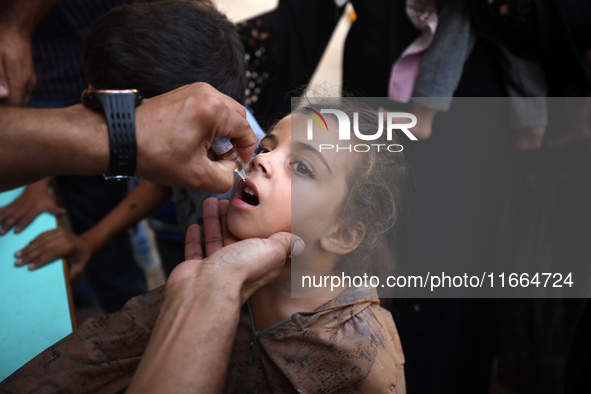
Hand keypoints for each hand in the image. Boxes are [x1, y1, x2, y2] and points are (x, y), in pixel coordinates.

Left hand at [0, 16, 36, 105]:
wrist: (17, 27)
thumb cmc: (2, 40)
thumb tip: (4, 95)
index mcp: (20, 82)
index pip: (13, 107)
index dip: (5, 111)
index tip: (1, 110)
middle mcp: (29, 85)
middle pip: (19, 107)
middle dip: (8, 110)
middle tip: (1, 104)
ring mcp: (31, 82)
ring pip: (22, 102)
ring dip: (10, 104)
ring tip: (1, 100)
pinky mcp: (29, 79)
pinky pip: (23, 95)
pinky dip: (14, 98)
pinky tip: (4, 92)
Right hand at [0, 179, 65, 234]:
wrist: (36, 186)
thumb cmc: (44, 197)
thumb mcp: (51, 203)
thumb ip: (56, 210)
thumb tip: (64, 212)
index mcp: (32, 210)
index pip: (26, 218)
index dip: (22, 224)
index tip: (16, 230)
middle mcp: (23, 208)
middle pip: (14, 218)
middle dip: (7, 225)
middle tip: (2, 232)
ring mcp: (16, 206)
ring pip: (7, 214)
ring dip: (0, 220)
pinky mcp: (12, 205)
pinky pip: (4, 209)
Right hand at [14, 228, 93, 278]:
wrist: (87, 243)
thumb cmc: (82, 258)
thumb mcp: (79, 268)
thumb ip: (70, 276)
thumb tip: (61, 286)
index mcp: (69, 247)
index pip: (51, 254)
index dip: (39, 261)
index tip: (29, 268)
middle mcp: (64, 238)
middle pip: (43, 247)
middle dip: (29, 255)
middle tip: (17, 262)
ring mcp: (60, 232)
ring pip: (41, 240)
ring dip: (28, 248)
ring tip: (17, 255)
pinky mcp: (57, 229)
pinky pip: (42, 235)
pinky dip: (33, 241)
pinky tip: (26, 247)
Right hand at [128, 202, 303, 392]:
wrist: (205, 291)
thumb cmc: (239, 271)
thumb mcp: (271, 250)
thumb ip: (284, 243)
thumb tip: (300, 243)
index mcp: (259, 260)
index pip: (260, 239)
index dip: (256, 222)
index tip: (250, 204)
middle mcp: (238, 265)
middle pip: (235, 235)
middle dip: (232, 217)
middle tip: (227, 200)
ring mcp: (216, 268)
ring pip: (215, 238)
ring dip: (214, 220)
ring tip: (210, 202)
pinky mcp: (197, 269)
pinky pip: (196, 250)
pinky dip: (196, 238)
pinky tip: (195, 225)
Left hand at [135, 83, 257, 192]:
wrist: (120, 137)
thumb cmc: (153, 153)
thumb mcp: (196, 176)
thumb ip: (225, 177)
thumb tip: (231, 168)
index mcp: (213, 109)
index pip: (246, 130)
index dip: (246, 152)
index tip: (237, 165)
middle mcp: (207, 93)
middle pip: (238, 117)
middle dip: (235, 141)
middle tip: (221, 159)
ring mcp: (194, 90)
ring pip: (224, 112)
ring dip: (222, 133)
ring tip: (205, 152)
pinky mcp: (184, 93)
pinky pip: (209, 108)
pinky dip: (209, 125)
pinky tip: (194, 142)